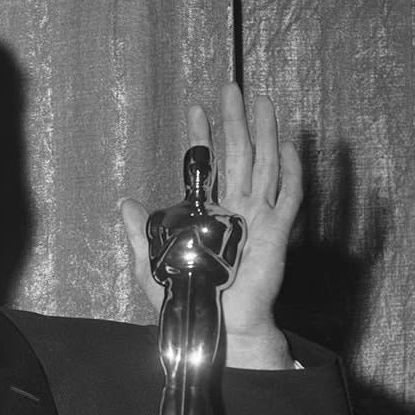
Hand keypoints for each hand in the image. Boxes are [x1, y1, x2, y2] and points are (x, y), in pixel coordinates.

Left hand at [121, 83, 302, 368]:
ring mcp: (257, 219)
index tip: (196, 108)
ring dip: (263, 133)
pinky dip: (289, 170)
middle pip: (238, 155)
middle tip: (231, 88)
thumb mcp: (152, 264)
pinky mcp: (276, 233)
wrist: (216, 327)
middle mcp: (235, 210)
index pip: (206, 166)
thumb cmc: (187, 300)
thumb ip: (140, 233)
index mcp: (207, 214)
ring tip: (262, 101)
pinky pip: (288, 196)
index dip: (201, 137)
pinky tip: (286, 145)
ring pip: (264, 165)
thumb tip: (125, 202)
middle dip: (234, 121)